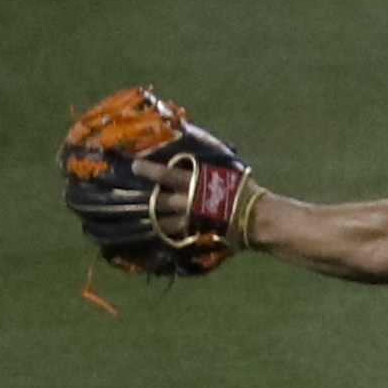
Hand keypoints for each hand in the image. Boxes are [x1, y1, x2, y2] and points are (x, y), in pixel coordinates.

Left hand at [139, 153, 264, 250]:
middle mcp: (187, 202)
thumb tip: (197, 148)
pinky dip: (166, 237)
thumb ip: (207, 164)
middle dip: (144, 199)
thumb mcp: (227, 171)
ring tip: (138, 220)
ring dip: (151, 221)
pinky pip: (176, 238)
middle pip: (159, 202)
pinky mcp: (196, 238)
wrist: (260, 219)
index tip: (134, 165)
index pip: (165, 175)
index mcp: (195, 183)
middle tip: (128, 196)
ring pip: (163, 223)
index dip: (149, 170)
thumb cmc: (246, 190)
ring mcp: (190, 222)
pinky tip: (157, 236)